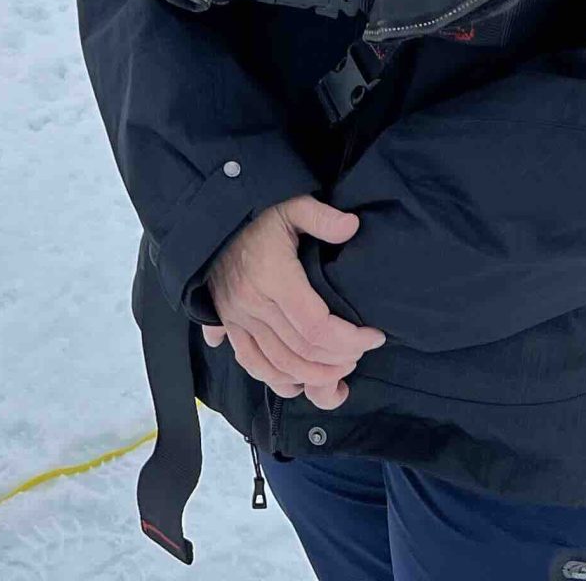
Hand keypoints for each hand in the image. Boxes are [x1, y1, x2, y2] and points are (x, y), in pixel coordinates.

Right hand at [200, 195, 385, 408]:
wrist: (212, 221)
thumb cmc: (257, 214)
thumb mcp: (290, 204)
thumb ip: (321, 216)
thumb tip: (351, 226)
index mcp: (272, 277)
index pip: (316, 326)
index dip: (350, 340)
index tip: (374, 336)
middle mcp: (252, 304)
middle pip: (302, 352)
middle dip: (339, 360)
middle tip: (361, 352)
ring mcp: (237, 318)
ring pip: (279, 365)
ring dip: (314, 377)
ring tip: (341, 369)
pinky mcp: (228, 324)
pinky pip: (252, 364)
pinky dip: (278, 380)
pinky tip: (300, 382)